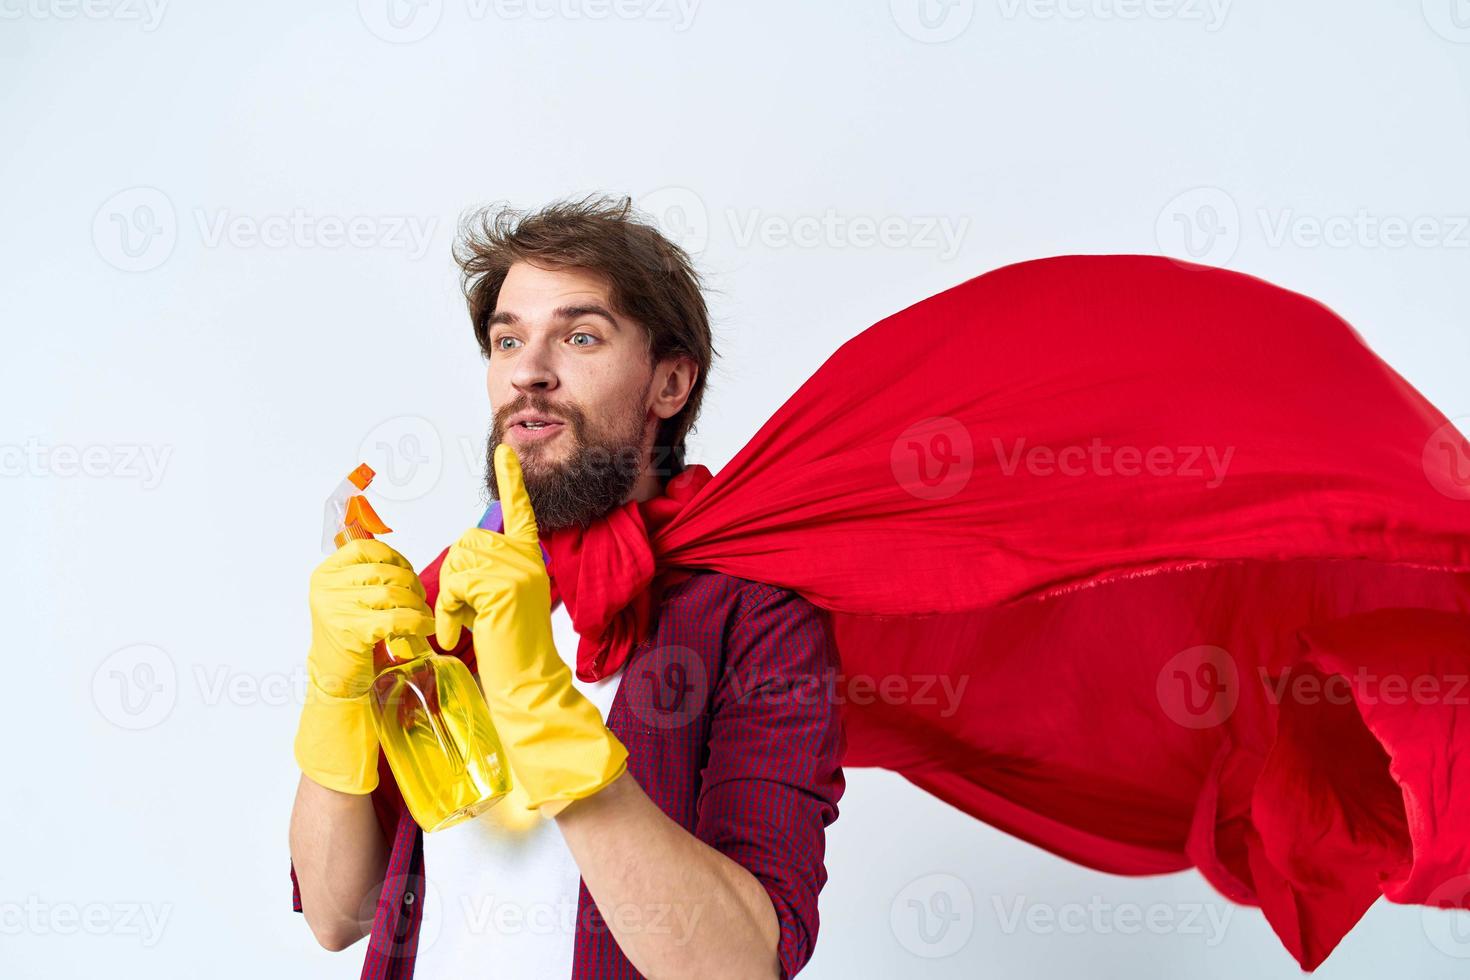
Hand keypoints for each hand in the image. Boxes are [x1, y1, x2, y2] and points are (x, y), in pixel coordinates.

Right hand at [294, 540, 434, 793]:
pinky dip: (417, 622)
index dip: (396, 558)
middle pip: (386, 572)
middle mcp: (325, 587)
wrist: (336, 680)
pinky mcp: (350, 630)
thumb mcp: (353, 599)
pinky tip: (424, 629)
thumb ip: (370, 576)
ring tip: (423, 618)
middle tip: (422, 603)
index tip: (409, 575)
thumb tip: (403, 560)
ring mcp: (335, 608)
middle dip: (412, 586)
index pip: (367, 549)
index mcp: (325, 573)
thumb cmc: (351, 637)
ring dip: (417, 606)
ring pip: (394, 594)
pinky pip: (396, 618)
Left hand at [435, 443, 627, 812]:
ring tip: (467, 624)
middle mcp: (528, 558)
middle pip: (468, 542)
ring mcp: (519, 571)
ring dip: (451, 596)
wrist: (526, 684)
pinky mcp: (504, 587)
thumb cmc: (509, 650)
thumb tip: (464, 557)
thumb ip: (485, 575)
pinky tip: (462, 631)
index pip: (520, 511)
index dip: (510, 480)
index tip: (505, 450)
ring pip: (460, 560)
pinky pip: (458, 583)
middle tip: (465, 615)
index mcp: (529, 559)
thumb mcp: (497, 602)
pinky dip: (450, 610)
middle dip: (455, 578)